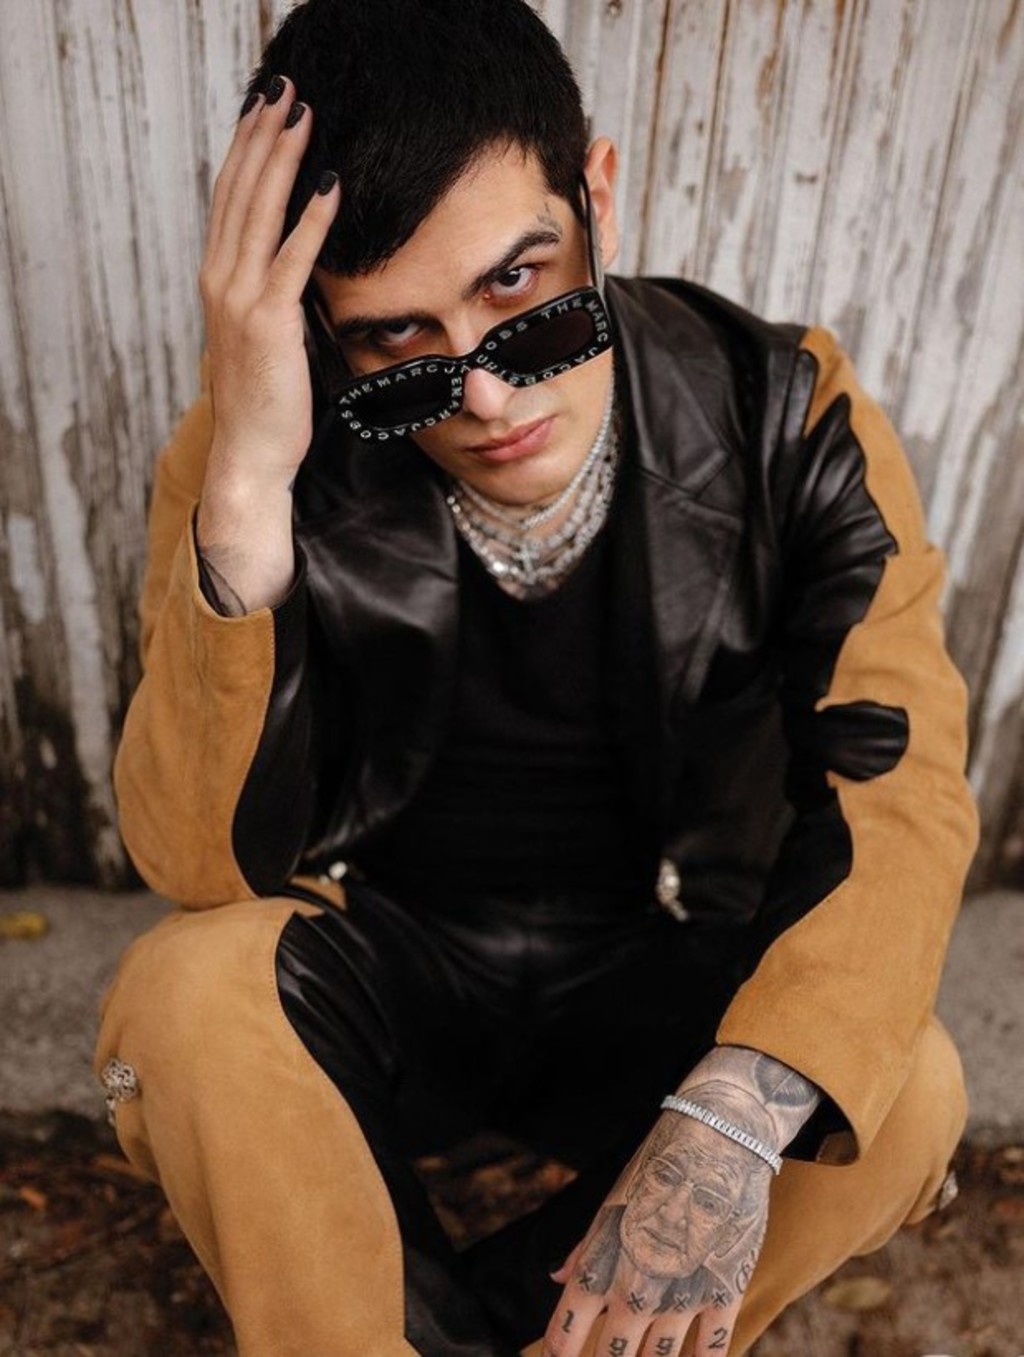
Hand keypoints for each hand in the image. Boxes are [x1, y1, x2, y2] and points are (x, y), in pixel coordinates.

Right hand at [195, 77, 339, 611]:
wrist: (250, 454)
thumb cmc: (265, 403)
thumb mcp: (263, 337)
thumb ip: (272, 296)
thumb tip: (298, 266)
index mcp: (218, 281)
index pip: (230, 200)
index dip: (247, 151)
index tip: (265, 110)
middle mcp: (221, 282)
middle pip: (240, 192)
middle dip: (263, 137)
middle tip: (284, 90)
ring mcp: (240, 300)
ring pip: (260, 213)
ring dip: (283, 160)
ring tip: (304, 115)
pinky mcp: (269, 323)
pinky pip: (292, 259)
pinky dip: (312, 219)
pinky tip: (331, 185)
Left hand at [542, 1049, 819, 1356]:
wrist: (716, 1139)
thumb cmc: (657, 1165)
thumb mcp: (611, 1203)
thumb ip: (584, 1250)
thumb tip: (557, 1277)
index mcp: (599, 1267)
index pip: (564, 1336)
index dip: (559, 1353)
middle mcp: (635, 1292)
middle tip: (608, 1353)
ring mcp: (680, 1299)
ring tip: (645, 1354)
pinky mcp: (723, 1294)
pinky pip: (712, 1352)